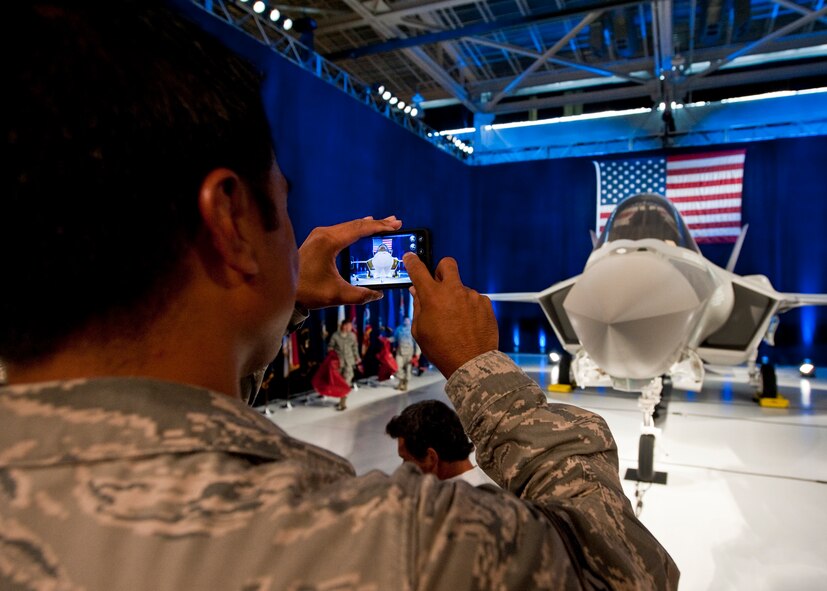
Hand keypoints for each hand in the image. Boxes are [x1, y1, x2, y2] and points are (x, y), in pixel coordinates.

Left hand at [295, 216, 401, 309]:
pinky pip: (341, 230)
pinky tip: (363, 228)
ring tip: (384, 224)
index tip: (395, 225)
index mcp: (329, 242)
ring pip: (348, 226)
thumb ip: (360, 295)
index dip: (379, 227)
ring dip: (366, 225)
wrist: (282, 290)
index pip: (360, 230)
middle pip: (356, 224)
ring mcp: (319, 235)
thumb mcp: (337, 295)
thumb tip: (378, 294)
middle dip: (377, 224)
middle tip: (395, 222)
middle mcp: (323, 234)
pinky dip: (355, 229)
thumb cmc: (307, 291)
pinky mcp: (316, 240)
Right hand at [404, 253, 497, 378]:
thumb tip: (417, 292)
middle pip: (447, 264)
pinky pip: (474, 300)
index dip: (412, 262)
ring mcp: (471, 296)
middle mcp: (453, 291)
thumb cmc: (442, 349)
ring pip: (461, 288)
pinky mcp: (485, 303)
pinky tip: (467, 324)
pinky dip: (469, 309)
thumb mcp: (420, 330)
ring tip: (456, 321)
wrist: (471, 363)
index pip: (419, 270)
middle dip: (441, 269)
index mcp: (433, 296)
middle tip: (439, 283)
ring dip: (456, 298)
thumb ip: (418, 307)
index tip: (410, 257)